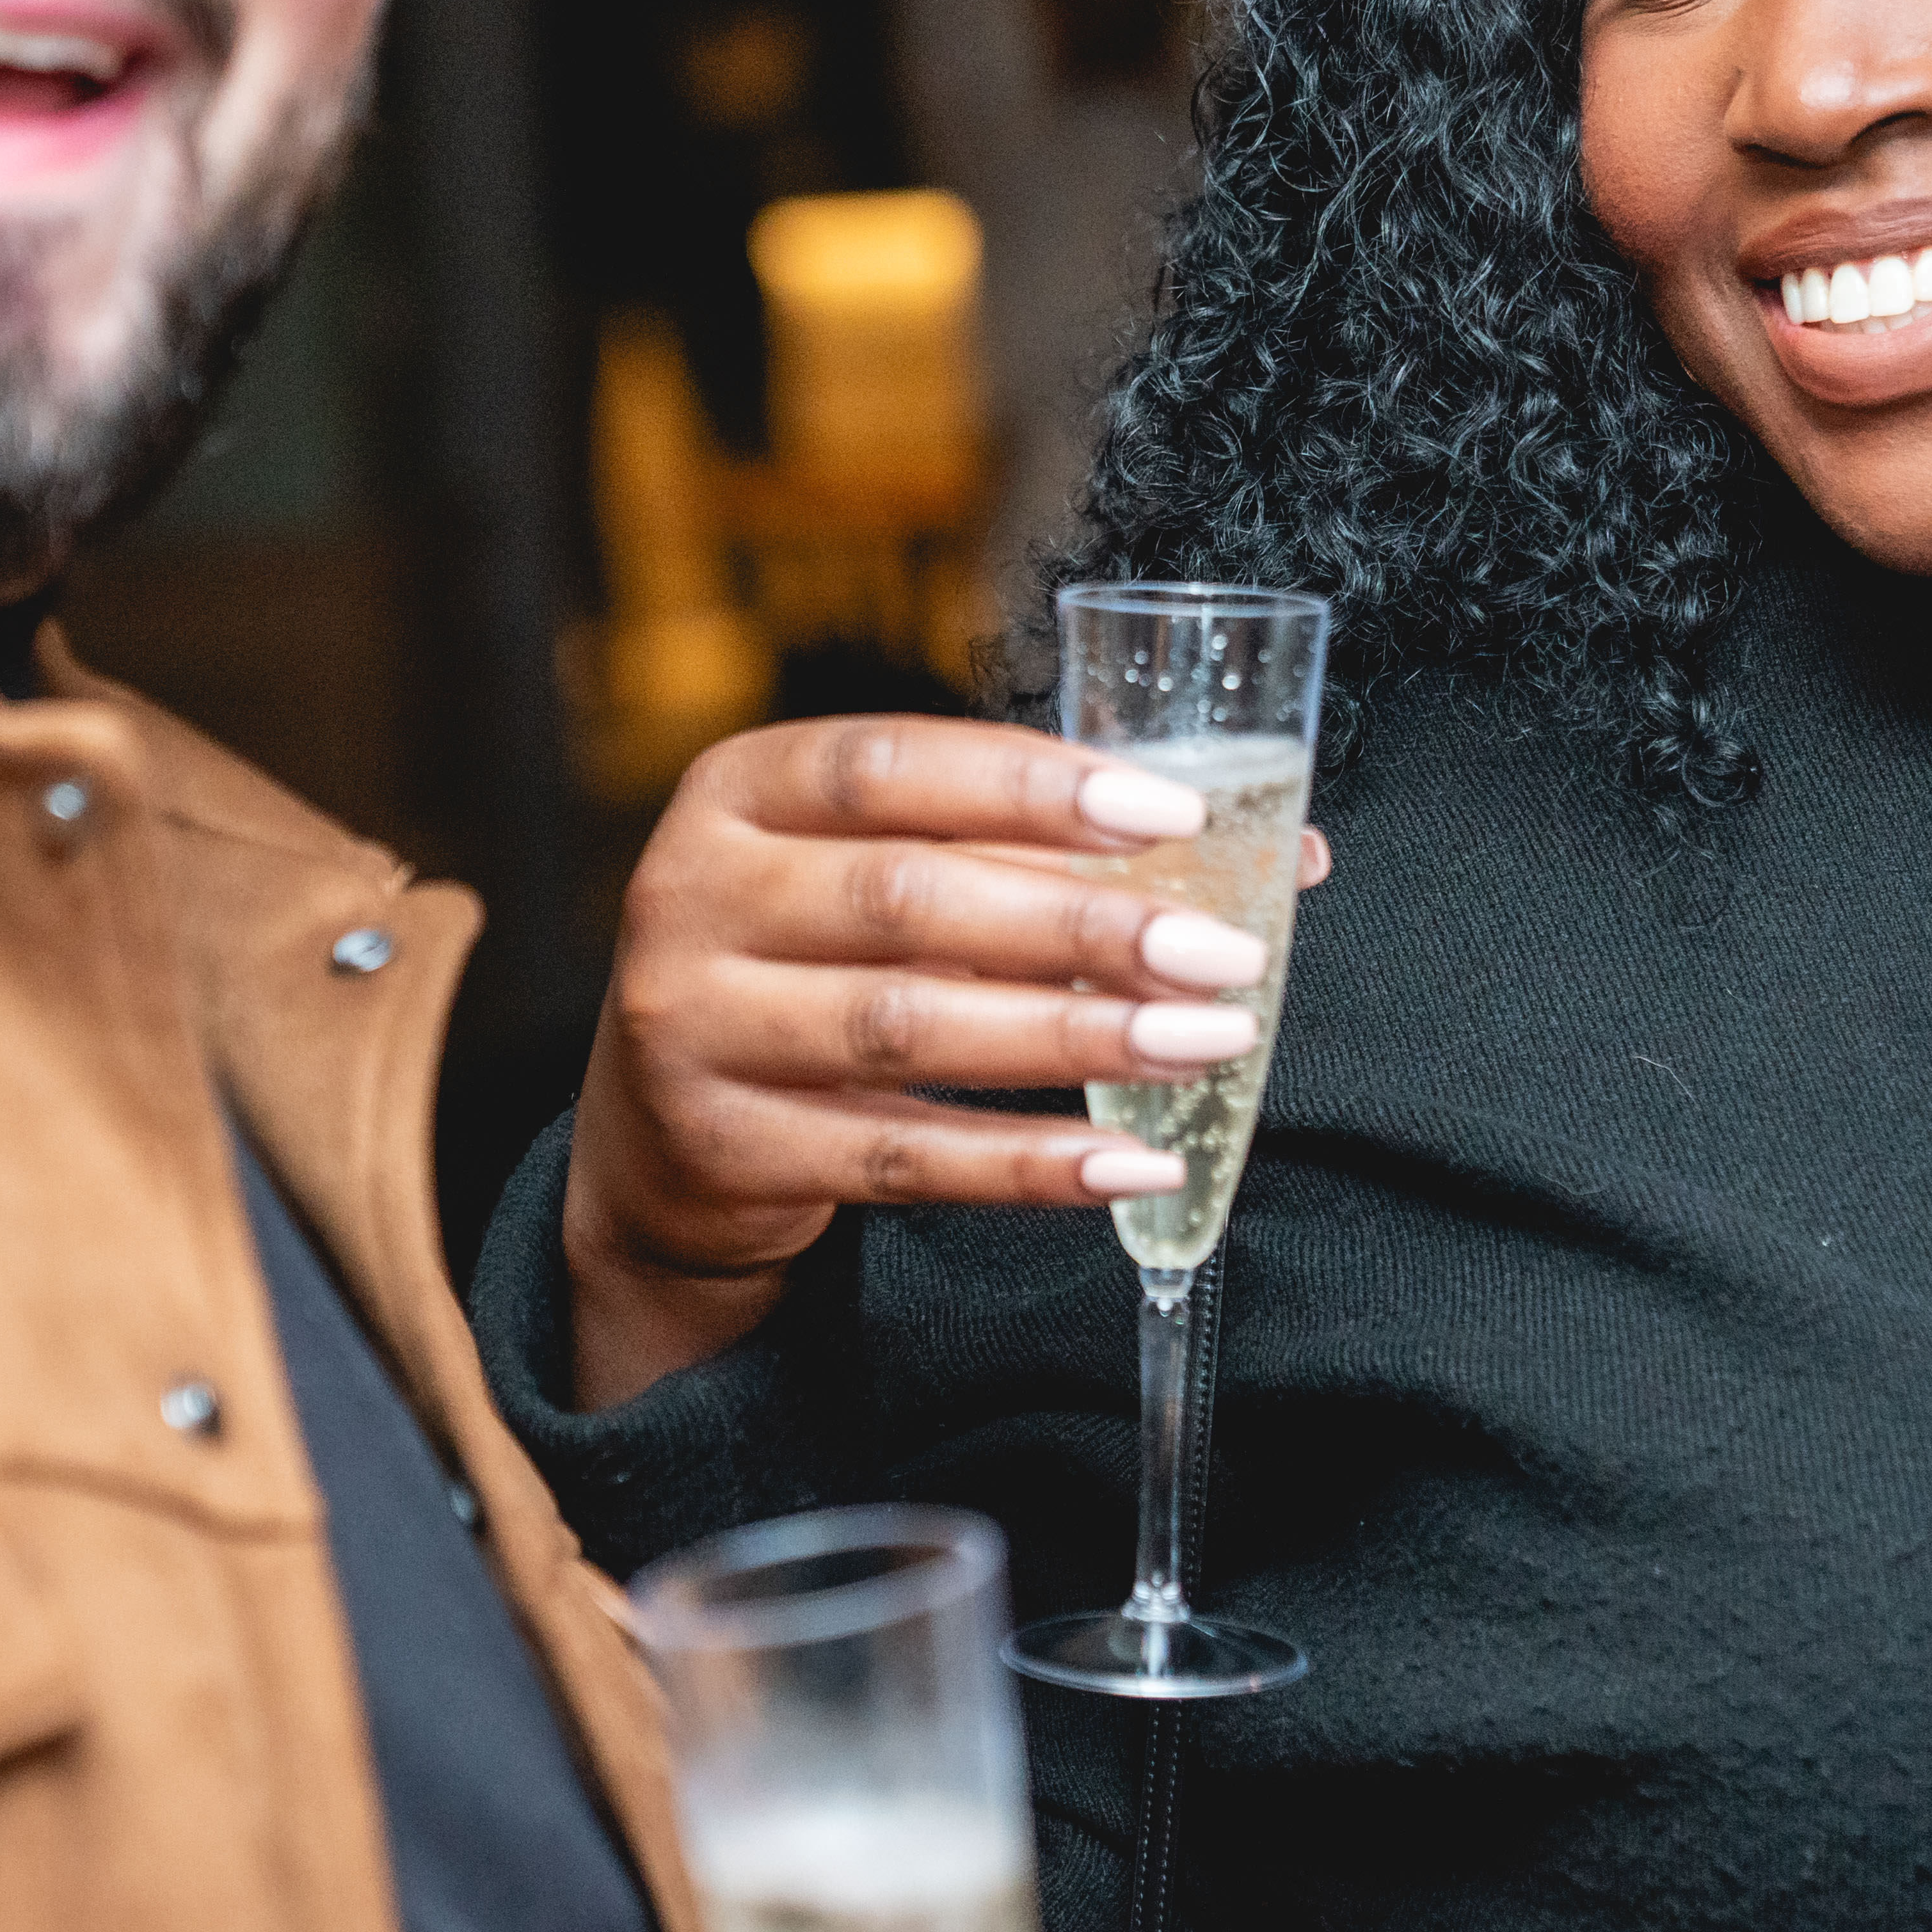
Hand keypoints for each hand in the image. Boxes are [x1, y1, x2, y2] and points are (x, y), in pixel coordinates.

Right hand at [560, 717, 1324, 1408]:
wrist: (654, 1128)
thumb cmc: (808, 964)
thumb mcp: (875, 878)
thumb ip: (1034, 853)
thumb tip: (1277, 855)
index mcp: (738, 791)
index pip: (889, 767)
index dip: (1032, 787)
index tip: (1170, 817)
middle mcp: (692, 894)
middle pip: (909, 899)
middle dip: (1084, 928)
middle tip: (1222, 952)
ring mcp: (690, 1027)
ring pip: (907, 1026)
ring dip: (1076, 1040)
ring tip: (1203, 1042)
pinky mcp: (722, 1149)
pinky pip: (900, 1158)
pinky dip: (1027, 1164)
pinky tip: (1129, 1160)